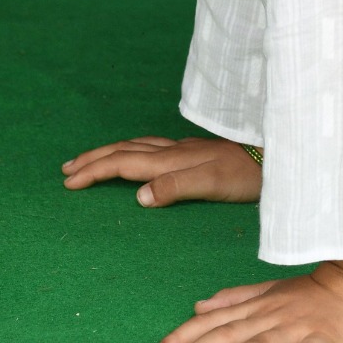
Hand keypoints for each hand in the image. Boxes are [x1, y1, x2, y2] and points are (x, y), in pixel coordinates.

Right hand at [60, 135, 260, 205]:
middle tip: (66, 169)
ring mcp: (184, 149)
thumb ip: (176, 187)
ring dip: (109, 152)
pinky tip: (136, 156)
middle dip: (93, 158)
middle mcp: (173, 151)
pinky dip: (131, 151)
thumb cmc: (247, 175)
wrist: (276, 157)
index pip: (123, 162)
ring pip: (136, 146)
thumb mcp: (212, 184)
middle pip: (124, 150)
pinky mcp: (194, 152)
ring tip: (90, 160)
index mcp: (171, 160)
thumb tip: (139, 196)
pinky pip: (151, 148)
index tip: (68, 183)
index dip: (94, 171)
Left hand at [150, 260, 342, 342]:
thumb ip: (237, 299)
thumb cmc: (316, 291)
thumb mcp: (272, 291)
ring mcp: (300, 326)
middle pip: (232, 334)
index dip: (186, 336)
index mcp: (259, 305)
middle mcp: (274, 315)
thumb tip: (198, 306)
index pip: (215, 321)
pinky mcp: (328, 337)